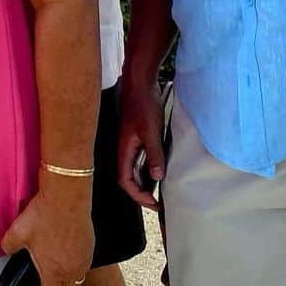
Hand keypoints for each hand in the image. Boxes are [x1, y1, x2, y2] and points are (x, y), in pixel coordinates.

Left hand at [2, 183, 93, 285]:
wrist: (67, 196)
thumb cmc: (46, 214)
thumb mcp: (17, 231)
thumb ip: (9, 246)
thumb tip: (8, 249)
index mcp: (53, 272)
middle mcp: (72, 269)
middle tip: (48, 281)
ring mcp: (84, 258)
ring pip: (78, 278)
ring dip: (69, 276)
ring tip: (57, 263)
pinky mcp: (91, 245)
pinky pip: (84, 262)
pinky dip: (76, 261)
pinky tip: (66, 247)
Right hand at [117, 76, 164, 209]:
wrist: (141, 82)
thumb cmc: (143, 105)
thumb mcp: (150, 132)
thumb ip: (153, 154)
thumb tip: (157, 177)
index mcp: (124, 149)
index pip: (125, 180)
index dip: (137, 195)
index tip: (153, 203)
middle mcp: (125, 148)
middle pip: (129, 177)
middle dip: (141, 192)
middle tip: (157, 202)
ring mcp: (132, 141)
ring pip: (136, 166)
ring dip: (146, 179)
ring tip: (160, 189)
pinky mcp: (139, 134)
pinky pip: (142, 156)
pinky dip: (150, 165)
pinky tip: (161, 166)